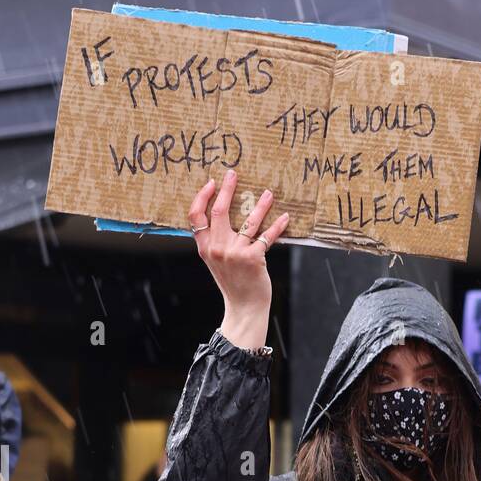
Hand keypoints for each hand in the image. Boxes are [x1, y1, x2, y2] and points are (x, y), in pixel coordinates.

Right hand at [189, 170, 289, 350]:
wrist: (244, 307)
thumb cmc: (232, 281)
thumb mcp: (215, 260)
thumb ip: (213, 240)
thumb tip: (219, 213)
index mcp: (204, 247)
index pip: (196, 216)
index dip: (203, 196)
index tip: (212, 182)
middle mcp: (217, 248)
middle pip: (219, 211)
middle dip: (227, 189)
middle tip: (234, 173)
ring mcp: (235, 253)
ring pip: (248, 221)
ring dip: (260, 204)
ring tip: (268, 193)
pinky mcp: (253, 259)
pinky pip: (266, 236)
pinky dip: (277, 226)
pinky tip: (285, 217)